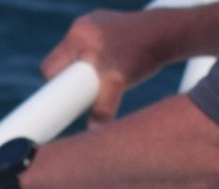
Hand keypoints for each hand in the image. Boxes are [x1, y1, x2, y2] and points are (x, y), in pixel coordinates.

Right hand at [43, 8, 183, 122]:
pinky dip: (97, 61)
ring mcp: (93, 24)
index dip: (55, 88)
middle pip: (62, 63)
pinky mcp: (105, 25)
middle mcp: (81, 27)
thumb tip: (92, 133)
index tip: (65, 102)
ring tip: (105, 80)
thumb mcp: (118, 84)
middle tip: (89, 94)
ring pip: (77, 57)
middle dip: (71, 81)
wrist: (168, 33)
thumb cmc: (142, 55)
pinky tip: (113, 67)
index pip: (51, 68)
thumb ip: (103, 109)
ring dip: (85, 72)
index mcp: (78, 37)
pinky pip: (91, 49)